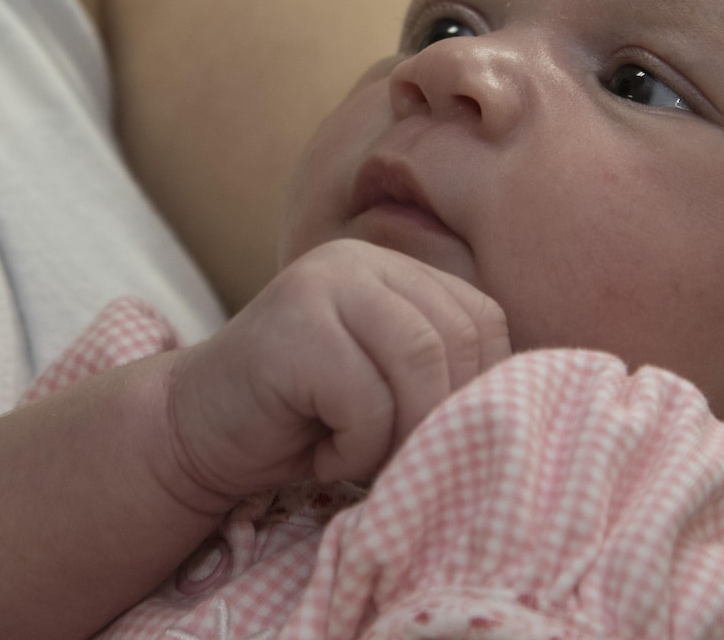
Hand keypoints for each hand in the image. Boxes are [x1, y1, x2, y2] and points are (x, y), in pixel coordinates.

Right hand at [163, 240, 509, 500]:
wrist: (194, 436)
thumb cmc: (302, 425)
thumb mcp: (387, 389)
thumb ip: (442, 375)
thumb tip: (529, 412)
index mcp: (394, 268)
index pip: (484, 317)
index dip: (482, 387)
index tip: (446, 440)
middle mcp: (359, 260)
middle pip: (457, 337)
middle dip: (442, 416)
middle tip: (403, 462)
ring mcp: (322, 284)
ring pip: (418, 360)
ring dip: (402, 433)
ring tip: (363, 460)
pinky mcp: (291, 325)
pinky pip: (363, 395)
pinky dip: (355, 446)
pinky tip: (320, 454)